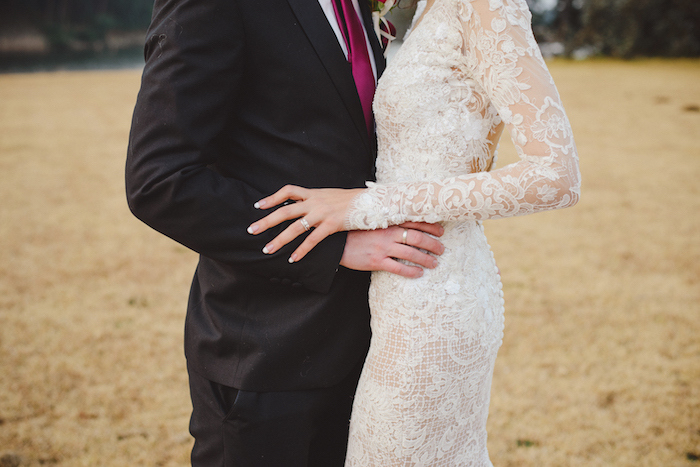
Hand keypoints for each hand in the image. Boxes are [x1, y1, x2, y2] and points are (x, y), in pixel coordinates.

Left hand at [247, 185, 363, 261]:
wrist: (372, 201)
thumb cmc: (353, 201)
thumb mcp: (331, 196)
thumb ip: (317, 200)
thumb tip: (305, 207)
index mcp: (314, 193)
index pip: (288, 191)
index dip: (272, 198)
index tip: (258, 205)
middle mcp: (315, 201)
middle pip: (285, 211)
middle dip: (266, 221)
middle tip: (251, 230)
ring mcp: (322, 213)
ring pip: (295, 227)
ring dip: (279, 239)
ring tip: (267, 249)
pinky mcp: (331, 224)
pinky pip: (312, 239)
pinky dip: (301, 250)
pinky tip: (293, 258)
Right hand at [340, 222, 444, 277]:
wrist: (336, 242)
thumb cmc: (354, 231)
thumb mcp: (371, 220)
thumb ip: (386, 220)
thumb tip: (402, 218)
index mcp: (388, 221)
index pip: (414, 221)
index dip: (430, 226)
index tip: (441, 231)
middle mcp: (388, 233)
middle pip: (417, 237)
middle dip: (432, 244)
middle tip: (441, 249)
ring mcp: (383, 247)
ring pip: (411, 253)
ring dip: (425, 258)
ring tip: (434, 263)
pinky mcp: (377, 261)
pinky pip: (398, 268)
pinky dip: (411, 271)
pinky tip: (419, 273)